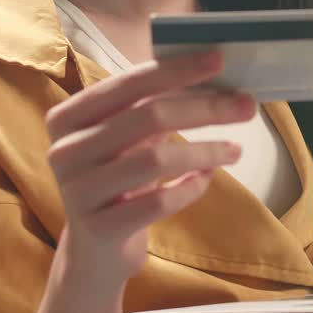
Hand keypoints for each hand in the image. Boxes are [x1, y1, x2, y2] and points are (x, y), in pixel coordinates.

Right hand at [43, 49, 254, 287]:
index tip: (219, 59)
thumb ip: (154, 106)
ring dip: (206, 150)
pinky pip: (158, 201)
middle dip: (205, 108)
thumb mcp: (127, 139)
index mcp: (68, 118)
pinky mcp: (100, 228)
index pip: (128, 84)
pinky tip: (206, 179)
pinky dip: (191, 187)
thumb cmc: (118, 181)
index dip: (176, 70)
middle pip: (148, 116)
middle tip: (246, 106)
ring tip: (235, 149)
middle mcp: (65, 151)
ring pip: (156, 159)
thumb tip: (213, 73)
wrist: (93, 253)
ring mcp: (78, 192)